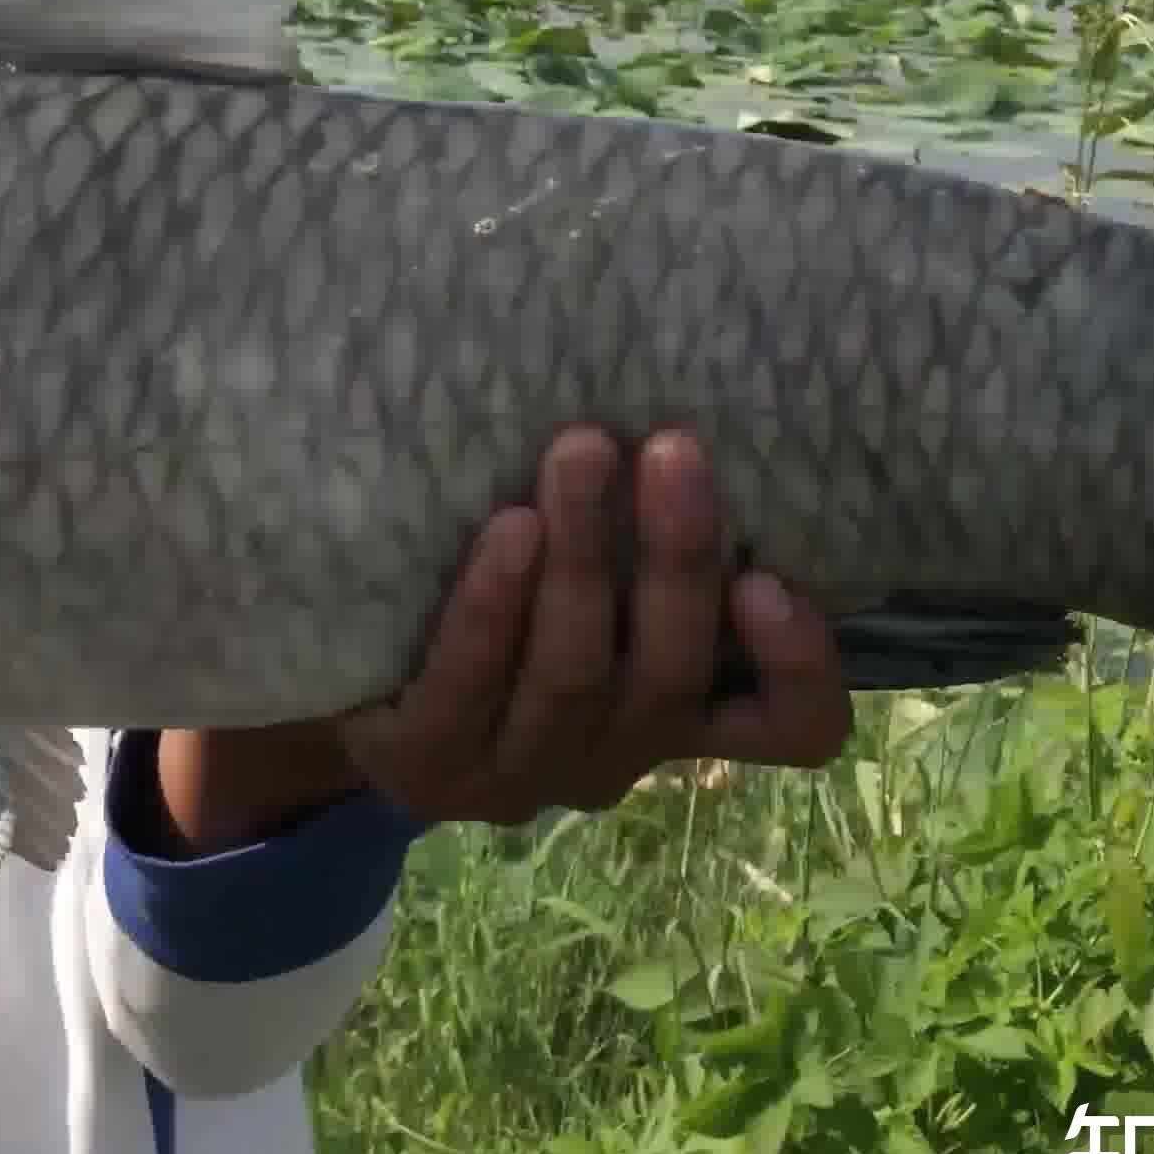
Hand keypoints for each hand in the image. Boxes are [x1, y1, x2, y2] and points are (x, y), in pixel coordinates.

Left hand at [335, 425, 849, 822]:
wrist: (353, 674)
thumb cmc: (502, 591)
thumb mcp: (592, 571)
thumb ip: (642, 526)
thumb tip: (685, 379)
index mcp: (676, 712)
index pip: (790, 729)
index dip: (800, 668)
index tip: (771, 579)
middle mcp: (614, 757)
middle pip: (668, 678)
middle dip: (675, 560)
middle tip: (670, 448)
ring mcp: (520, 774)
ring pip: (572, 679)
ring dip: (583, 562)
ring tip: (578, 454)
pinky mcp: (428, 766)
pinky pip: (467, 689)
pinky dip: (494, 608)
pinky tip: (507, 532)